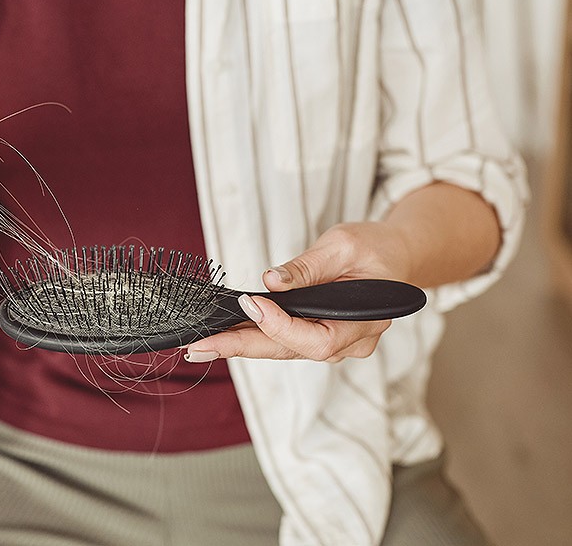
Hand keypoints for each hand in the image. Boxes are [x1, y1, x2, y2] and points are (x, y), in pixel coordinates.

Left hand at [185, 222, 411, 362]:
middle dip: (241, 348)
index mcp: (365, 321)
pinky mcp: (318, 336)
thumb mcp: (344, 245)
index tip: (250, 303)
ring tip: (203, 344)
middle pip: (290, 351)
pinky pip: (283, 342)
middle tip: (200, 347)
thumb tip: (271, 281)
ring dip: (241, 345)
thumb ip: (308, 266)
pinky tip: (224, 334)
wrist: (395, 255)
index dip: (280, 325)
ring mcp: (335, 344)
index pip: (318, 338)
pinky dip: (253, 337)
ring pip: (282, 350)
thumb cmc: (376, 248)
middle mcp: (350, 342)